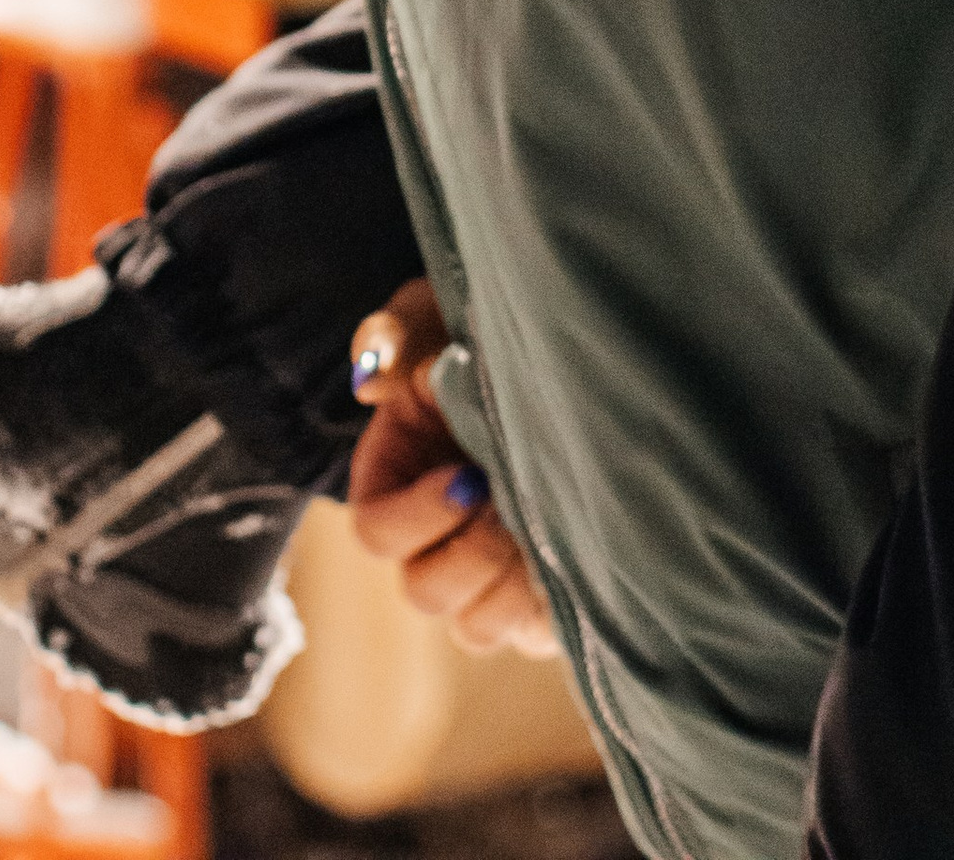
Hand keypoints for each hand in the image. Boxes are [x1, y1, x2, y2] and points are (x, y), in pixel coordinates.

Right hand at [345, 279, 559, 659]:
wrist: (563, 361)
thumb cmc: (480, 335)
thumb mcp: (437, 315)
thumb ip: (398, 334)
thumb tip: (374, 374)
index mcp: (394, 484)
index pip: (377, 532)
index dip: (417, 516)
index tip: (471, 477)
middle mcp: (432, 543)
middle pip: (424, 591)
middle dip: (474, 550)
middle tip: (516, 499)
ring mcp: (484, 579)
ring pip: (476, 628)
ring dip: (512, 583)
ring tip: (554, 526)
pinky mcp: (537, 602)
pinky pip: (534, 637)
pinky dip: (553, 608)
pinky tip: (580, 555)